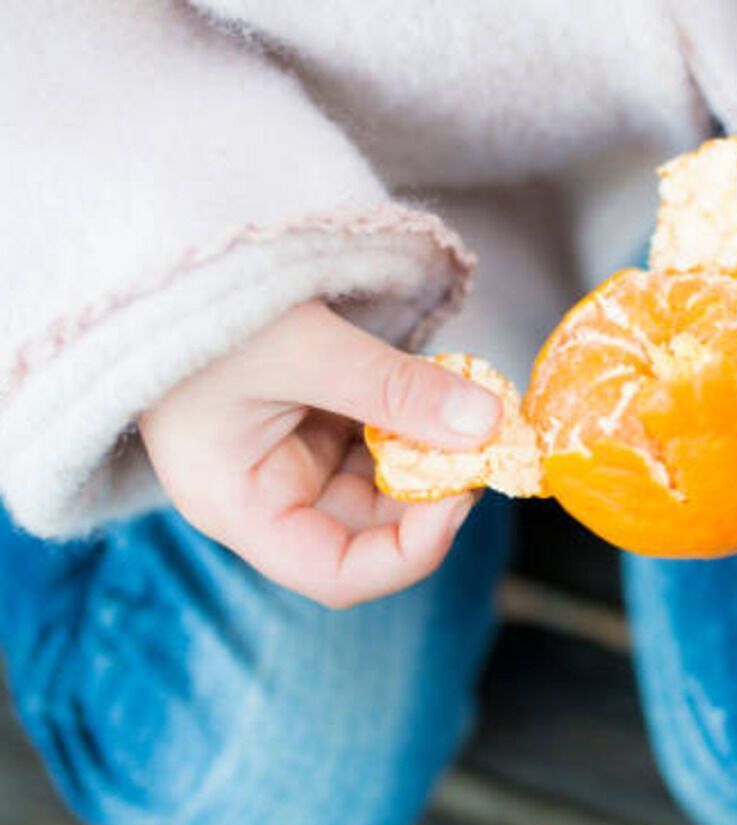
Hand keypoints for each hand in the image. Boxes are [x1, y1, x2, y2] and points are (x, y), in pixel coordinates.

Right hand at [138, 300, 502, 608]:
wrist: (157, 246)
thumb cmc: (195, 303)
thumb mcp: (303, 346)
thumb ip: (396, 389)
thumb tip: (487, 426)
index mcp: (239, 505)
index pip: (335, 574)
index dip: (408, 552)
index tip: (461, 495)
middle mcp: (266, 493)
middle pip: (373, 529)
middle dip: (436, 492)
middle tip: (488, 440)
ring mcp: (291, 456)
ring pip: (386, 482)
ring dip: (438, 452)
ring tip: (473, 404)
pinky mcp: (313, 418)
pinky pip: (382, 437)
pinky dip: (423, 417)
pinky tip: (449, 385)